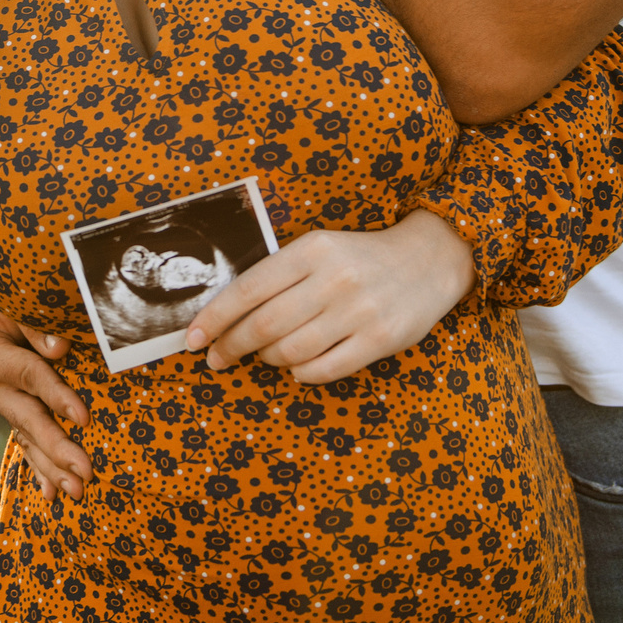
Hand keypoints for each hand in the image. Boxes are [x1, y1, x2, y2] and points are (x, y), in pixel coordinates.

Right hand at [0, 279, 92, 499]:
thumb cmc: (11, 289)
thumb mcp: (16, 293)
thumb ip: (35, 321)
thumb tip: (57, 350)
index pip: (27, 375)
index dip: (55, 395)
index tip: (83, 417)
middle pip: (27, 417)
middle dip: (56, 447)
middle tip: (84, 472)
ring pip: (27, 437)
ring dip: (51, 466)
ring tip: (77, 492)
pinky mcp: (11, 410)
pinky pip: (25, 441)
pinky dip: (38, 467)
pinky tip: (50, 494)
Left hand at [185, 210, 475, 382]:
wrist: (429, 260)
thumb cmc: (360, 258)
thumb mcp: (320, 249)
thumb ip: (280, 275)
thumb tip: (226, 315)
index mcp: (313, 249)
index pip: (249, 289)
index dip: (215, 317)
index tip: (193, 338)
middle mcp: (334, 279)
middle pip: (264, 325)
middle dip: (231, 346)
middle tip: (216, 358)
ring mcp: (360, 311)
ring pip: (291, 351)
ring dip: (269, 359)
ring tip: (267, 355)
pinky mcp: (381, 340)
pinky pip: (324, 369)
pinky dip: (301, 373)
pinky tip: (299, 365)